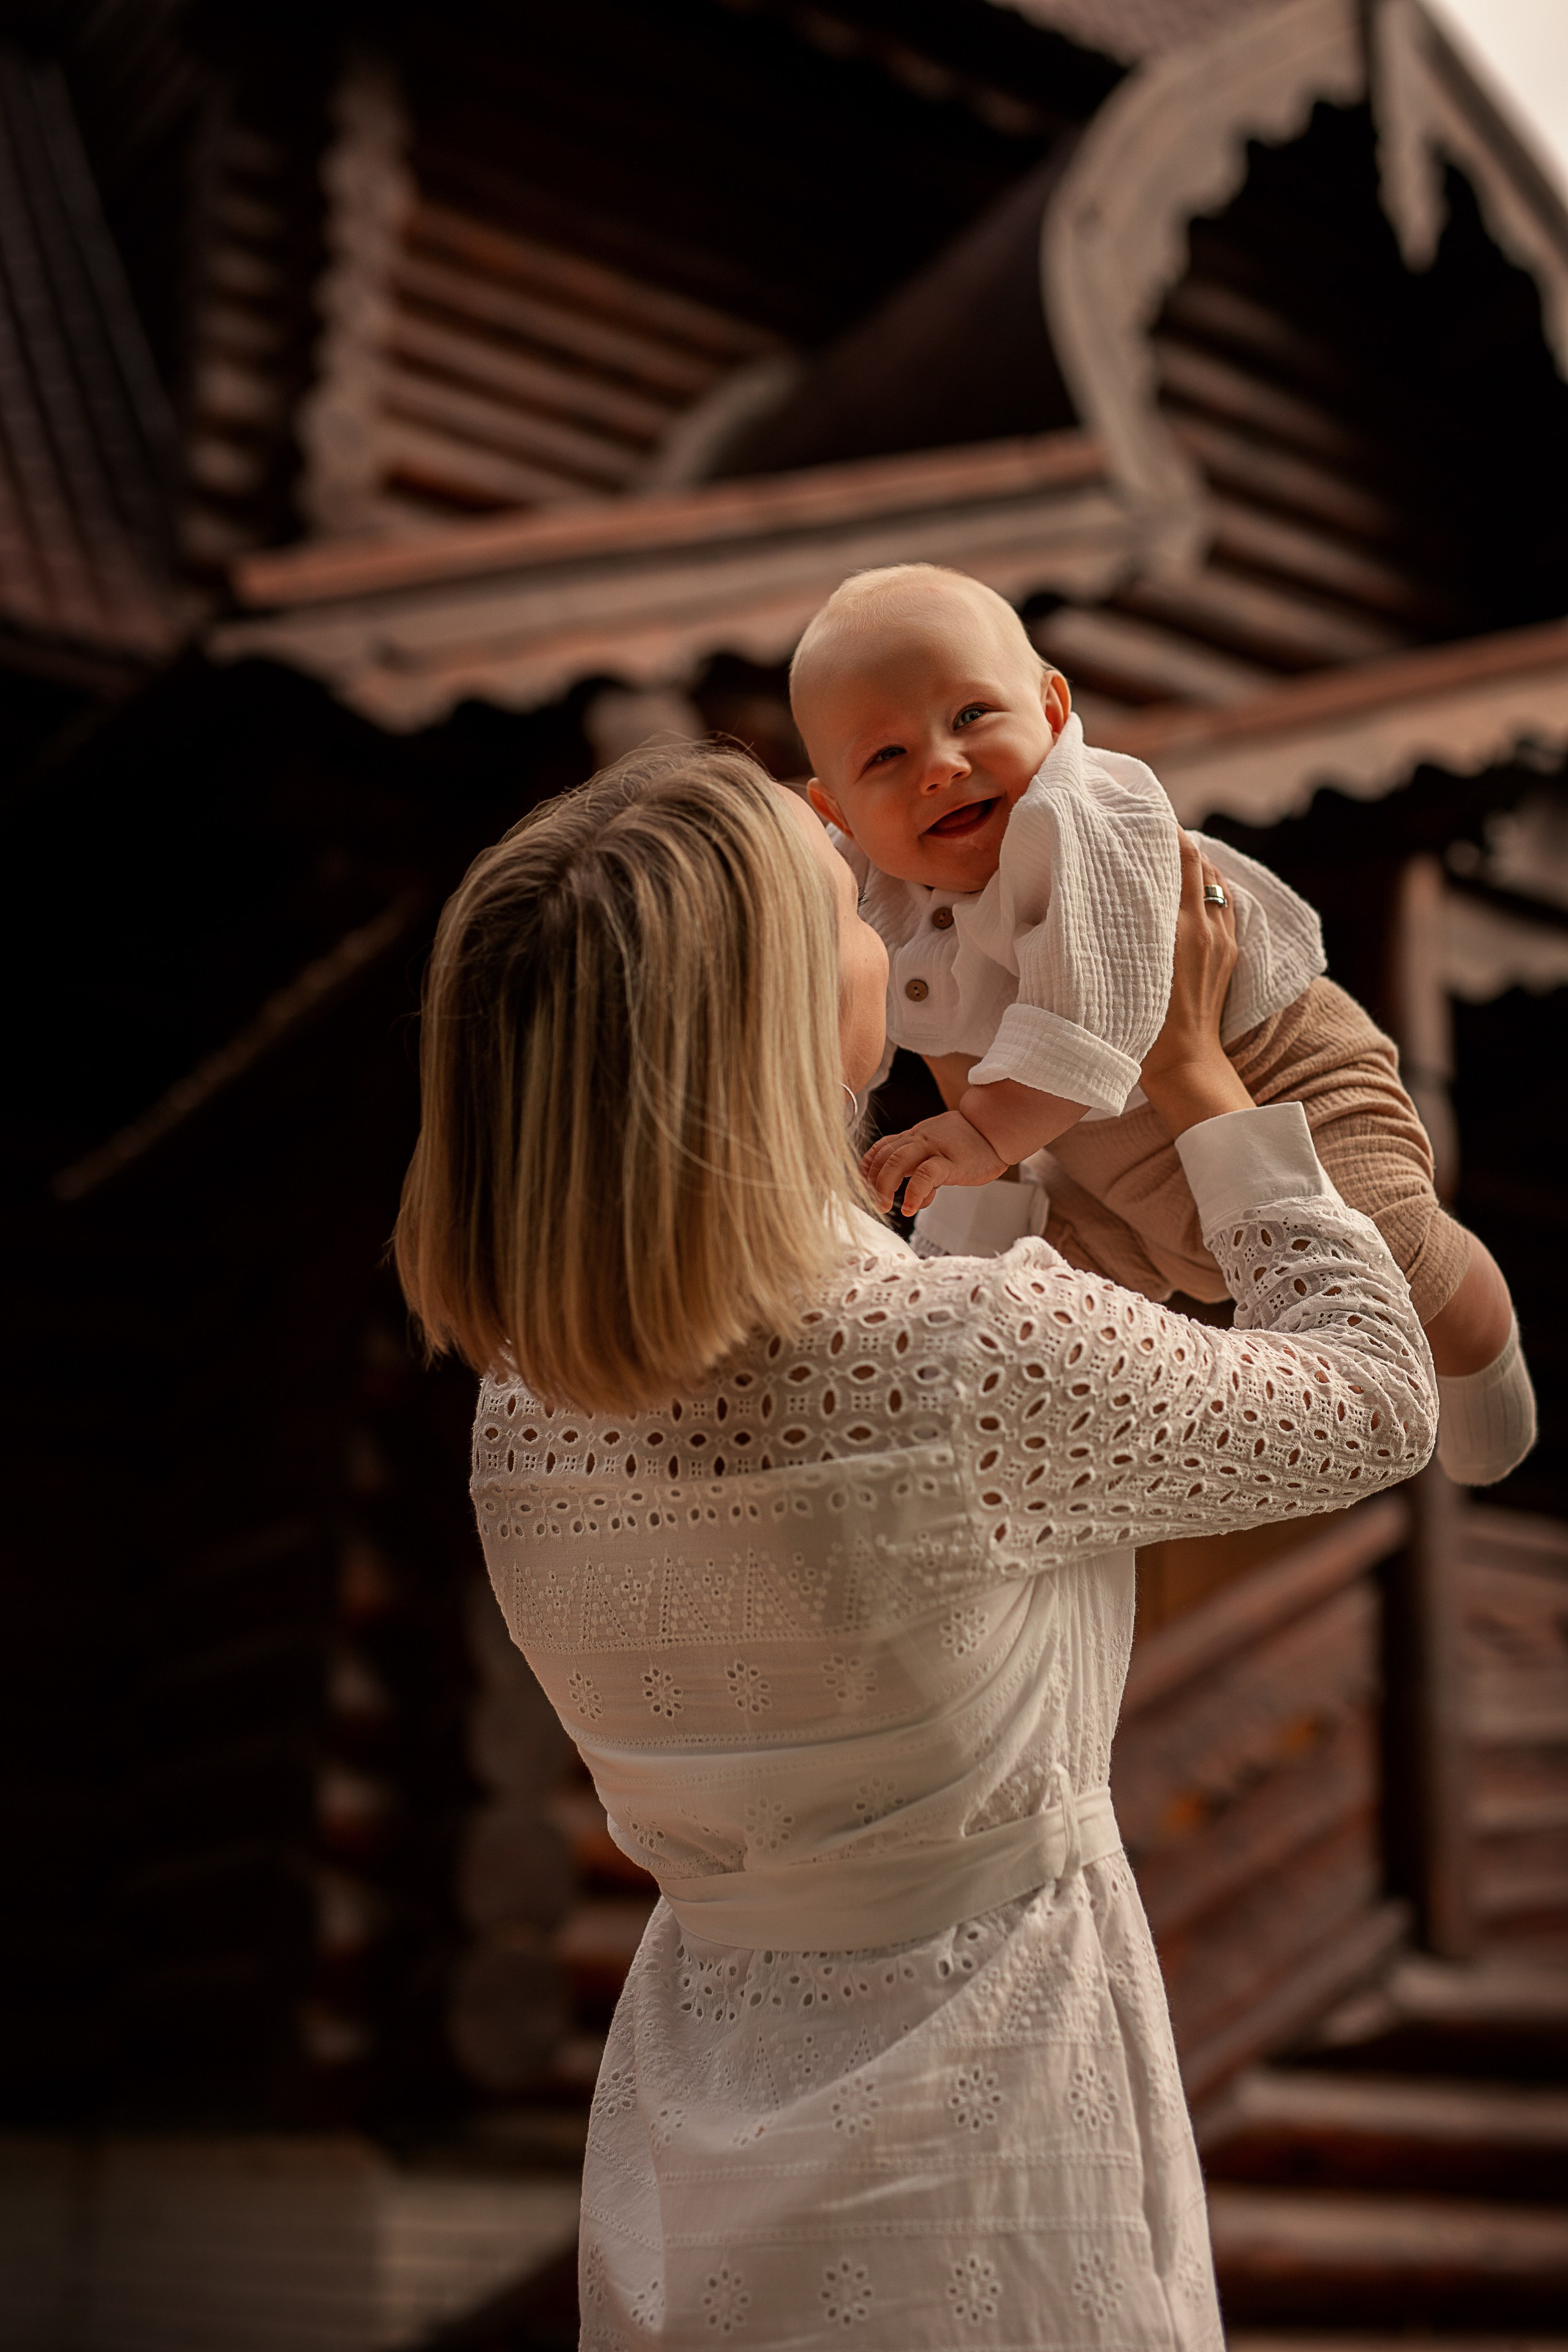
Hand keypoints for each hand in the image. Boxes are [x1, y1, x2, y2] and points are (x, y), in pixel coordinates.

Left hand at [862, 1109, 1005, 1214]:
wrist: (998, 1129)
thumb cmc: (971, 1143)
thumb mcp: (939, 1148)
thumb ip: (924, 1166)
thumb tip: (915, 1196)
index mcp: (915, 1136)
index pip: (882, 1148)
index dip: (868, 1168)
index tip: (863, 1186)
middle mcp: (920, 1139)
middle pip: (884, 1156)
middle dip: (872, 1181)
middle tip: (874, 1203)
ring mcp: (935, 1148)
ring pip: (898, 1161)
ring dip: (885, 1186)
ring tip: (884, 1206)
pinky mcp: (952, 1162)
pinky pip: (926, 1175)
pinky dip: (914, 1192)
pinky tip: (911, 1207)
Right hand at [1139, 834, 1251, 1138]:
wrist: (1186, 1063)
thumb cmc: (1144, 1027)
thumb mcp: (1127, 970)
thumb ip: (1128, 927)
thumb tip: (1119, 890)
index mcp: (1182, 926)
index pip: (1182, 859)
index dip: (1166, 832)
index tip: (1144, 816)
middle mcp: (1208, 926)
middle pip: (1200, 864)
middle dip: (1178, 842)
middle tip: (1150, 828)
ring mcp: (1223, 940)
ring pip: (1215, 881)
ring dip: (1195, 863)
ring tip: (1170, 852)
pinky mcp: (1229, 953)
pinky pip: (1224, 903)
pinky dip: (1209, 885)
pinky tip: (1195, 885)